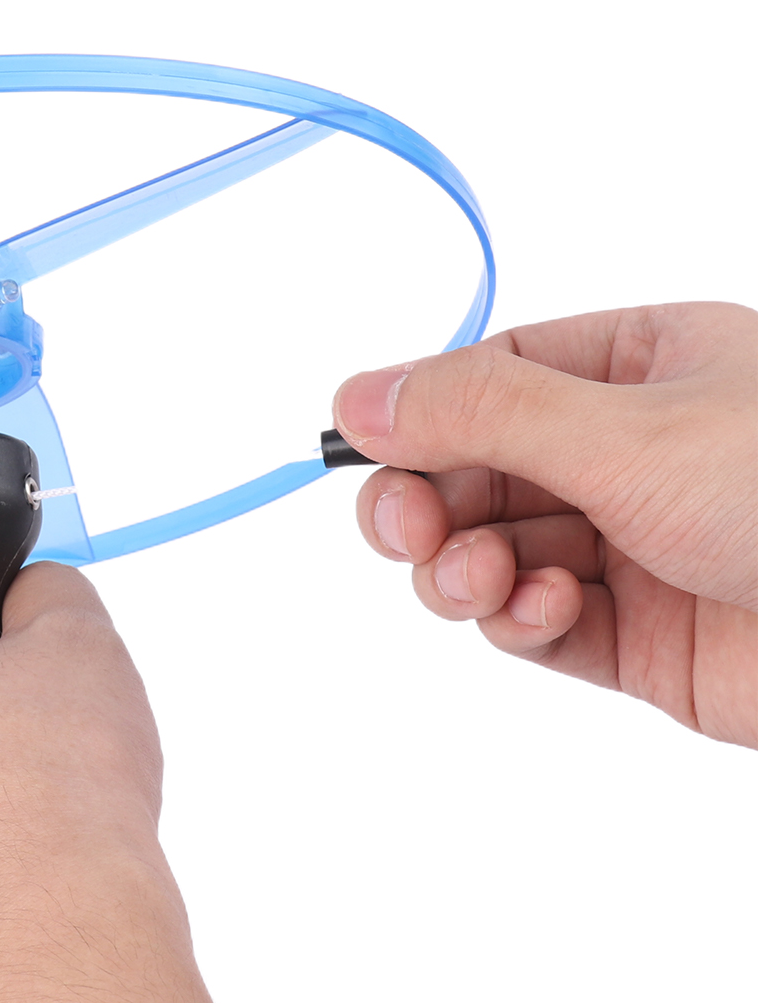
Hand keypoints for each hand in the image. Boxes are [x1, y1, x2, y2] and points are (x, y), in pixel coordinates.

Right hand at [332, 302, 757, 746]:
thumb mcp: (627, 430)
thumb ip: (481, 411)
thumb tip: (360, 392)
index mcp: (641, 367)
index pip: (490, 376)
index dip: (419, 414)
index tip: (364, 449)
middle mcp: (630, 452)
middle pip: (475, 469)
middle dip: (426, 501)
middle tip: (402, 531)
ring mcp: (633, 544)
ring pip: (492, 548)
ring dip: (461, 568)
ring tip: (478, 583)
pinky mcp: (639, 635)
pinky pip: (534, 622)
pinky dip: (517, 620)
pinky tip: (545, 612)